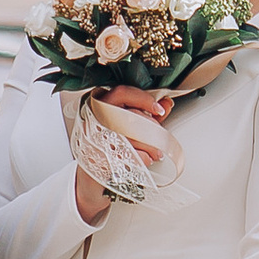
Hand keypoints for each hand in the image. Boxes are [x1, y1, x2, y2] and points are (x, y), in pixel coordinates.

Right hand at [72, 86, 174, 227]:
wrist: (92, 165)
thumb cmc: (111, 139)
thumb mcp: (128, 120)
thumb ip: (147, 112)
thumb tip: (166, 103)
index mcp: (103, 103)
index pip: (123, 93)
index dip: (144, 100)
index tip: (159, 110)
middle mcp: (97, 116)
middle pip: (130, 117)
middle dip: (152, 130)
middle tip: (161, 139)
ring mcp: (96, 135)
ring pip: (131, 138)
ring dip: (150, 148)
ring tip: (157, 153)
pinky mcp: (99, 154)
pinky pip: (127, 156)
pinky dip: (142, 159)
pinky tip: (147, 159)